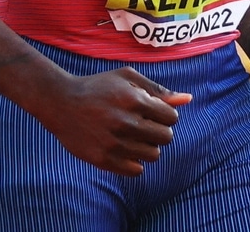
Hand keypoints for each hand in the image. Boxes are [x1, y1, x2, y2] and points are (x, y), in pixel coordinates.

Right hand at [33, 67, 191, 175]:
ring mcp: (114, 143)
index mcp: (134, 100)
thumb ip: (158, 89)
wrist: (61, 102)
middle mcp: (126, 122)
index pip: (172, 118)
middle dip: (159, 131)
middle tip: (143, 126)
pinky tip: (123, 148)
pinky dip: (134, 162)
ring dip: (147, 146)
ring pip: (153, 155)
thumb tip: (189, 99)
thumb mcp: (127, 79)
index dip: (165, 115)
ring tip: (133, 137)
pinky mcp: (103, 159)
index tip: (151, 113)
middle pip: (166, 138)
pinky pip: (136, 170)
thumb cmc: (99, 87)